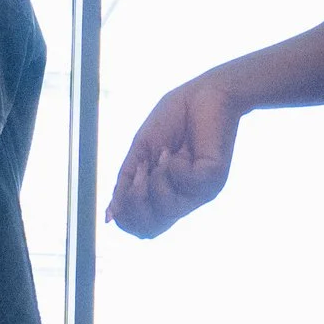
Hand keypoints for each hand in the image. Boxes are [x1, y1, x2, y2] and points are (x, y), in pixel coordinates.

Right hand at [106, 78, 239, 237]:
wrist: (204, 93)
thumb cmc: (174, 119)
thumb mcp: (141, 152)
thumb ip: (125, 183)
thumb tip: (109, 217)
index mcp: (167, 196)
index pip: (142, 229)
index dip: (126, 213)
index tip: (130, 178)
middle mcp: (184, 200)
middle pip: (149, 230)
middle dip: (135, 200)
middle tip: (142, 170)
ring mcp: (200, 192)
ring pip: (166, 210)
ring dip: (156, 179)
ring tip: (166, 153)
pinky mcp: (214, 178)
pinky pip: (185, 185)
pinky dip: (175, 167)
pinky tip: (182, 151)